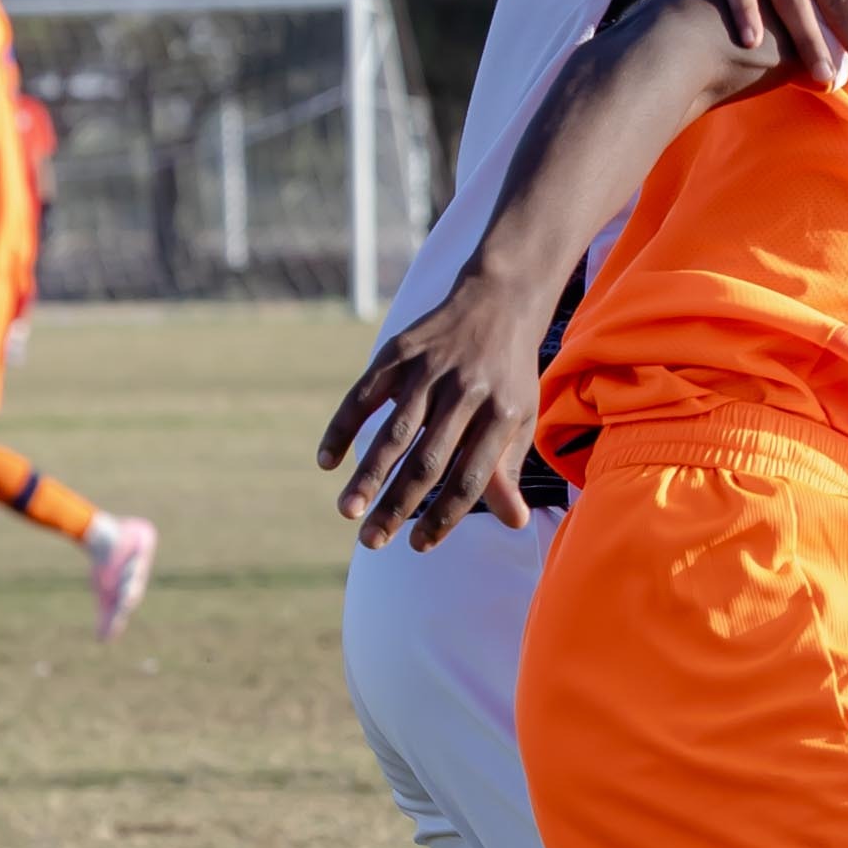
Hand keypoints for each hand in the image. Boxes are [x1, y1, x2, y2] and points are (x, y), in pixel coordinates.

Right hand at [318, 271, 559, 548]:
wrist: (498, 301)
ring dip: (368, 475)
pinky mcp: (400, 351)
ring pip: (395, 432)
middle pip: (428, 461)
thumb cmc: (510, 375)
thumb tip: (515, 523)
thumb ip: (508, 469)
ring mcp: (430, 371)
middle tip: (371, 542)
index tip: (420, 546)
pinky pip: (365, 394)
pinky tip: (327, 461)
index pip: (470, 478)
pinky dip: (344, 426)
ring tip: (347, 511)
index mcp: (501, 415)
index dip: (446, 516)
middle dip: (397, 506)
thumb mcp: (520, 418)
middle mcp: (466, 394)